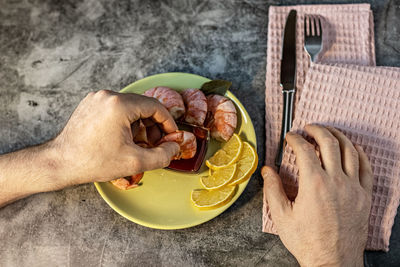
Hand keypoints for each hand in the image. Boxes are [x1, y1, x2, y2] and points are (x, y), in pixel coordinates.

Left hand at [52, 90, 178, 184]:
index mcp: (120, 105)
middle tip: (156, 143)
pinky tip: (123, 139)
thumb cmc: (93, 162)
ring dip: (140, 124)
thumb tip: (174, 147)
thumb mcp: (135, 162)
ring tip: (139, 143)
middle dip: (154, 125)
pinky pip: (116, 108)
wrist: (60, 163)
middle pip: (143, 105)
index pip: (155, 107)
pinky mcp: (90, 104)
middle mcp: (108, 96)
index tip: (171, 136)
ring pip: (130, 107)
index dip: (168, 123)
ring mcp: (97, 98)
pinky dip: (125, 121)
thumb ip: (162, 155)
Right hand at [262, 125, 372, 266]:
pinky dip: (360, 153)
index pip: (304, 150)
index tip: (290, 137)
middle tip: (309, 128)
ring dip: (338, 136)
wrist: (332, 262)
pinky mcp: (364, 196)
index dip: (295, 139)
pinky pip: (366, 167)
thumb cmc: (307, 241)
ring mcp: (353, 188)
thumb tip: (268, 170)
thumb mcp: (282, 216)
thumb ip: (273, 189)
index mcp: (314, 184)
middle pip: (329, 143)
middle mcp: (336, 181)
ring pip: (350, 151)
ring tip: (329, 131)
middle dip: (317, 130)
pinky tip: (353, 148)